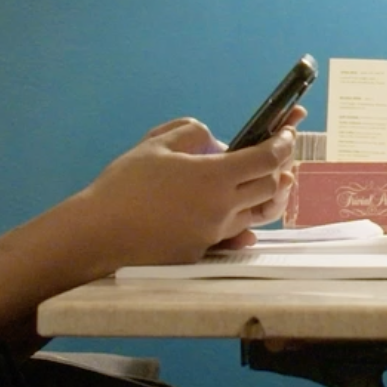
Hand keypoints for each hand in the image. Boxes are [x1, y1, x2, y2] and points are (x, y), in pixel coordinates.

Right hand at [76, 109, 302, 266]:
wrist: (99, 234)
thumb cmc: (124, 185)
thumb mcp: (156, 144)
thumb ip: (191, 133)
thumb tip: (214, 141)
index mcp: (215, 177)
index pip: (267, 159)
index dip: (283, 143)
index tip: (288, 133)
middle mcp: (223, 208)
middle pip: (269, 187)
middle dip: (280, 168)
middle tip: (280, 153)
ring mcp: (214, 234)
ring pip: (256, 214)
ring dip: (266, 196)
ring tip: (269, 181)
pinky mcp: (202, 252)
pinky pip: (234, 234)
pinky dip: (244, 220)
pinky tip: (241, 213)